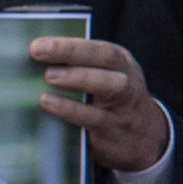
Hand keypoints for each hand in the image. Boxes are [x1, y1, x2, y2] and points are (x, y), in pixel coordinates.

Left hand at [31, 31, 169, 178]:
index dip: (70, 44)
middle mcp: (127, 79)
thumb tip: (38, 57)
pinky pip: (95, 119)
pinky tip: (50, 103)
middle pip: (107, 59)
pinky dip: (71, 110)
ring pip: (109, 86)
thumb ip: (81, 68)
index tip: (39, 44)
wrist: (144, 140)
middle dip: (72, 52)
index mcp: (121, 63)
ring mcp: (124, 106)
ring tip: (48, 76)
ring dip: (77, 78)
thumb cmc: (113, 102)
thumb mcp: (106, 79)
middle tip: (38, 52)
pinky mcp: (114, 131)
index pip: (99, 47)